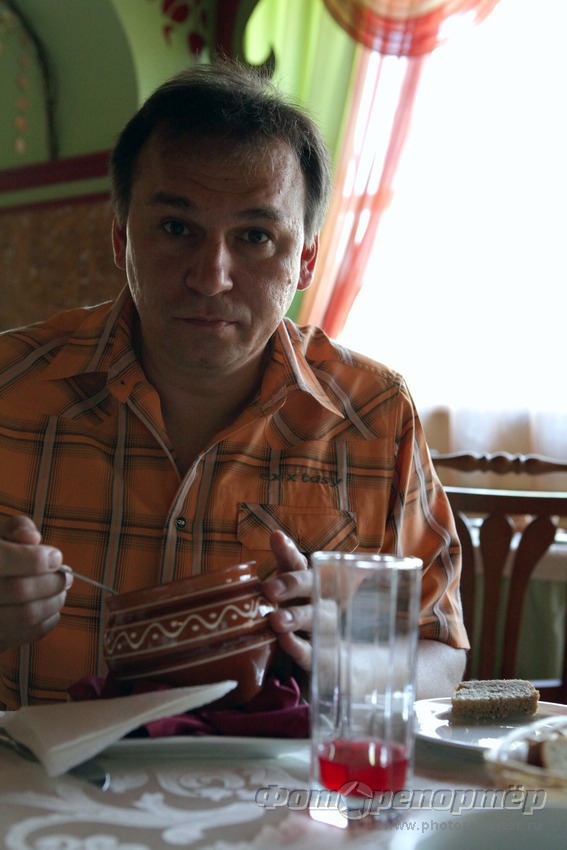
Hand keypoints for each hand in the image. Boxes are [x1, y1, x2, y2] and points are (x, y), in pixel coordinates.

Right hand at [0, 516, 71, 652]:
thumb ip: (15, 528)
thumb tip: (33, 538)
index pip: (4, 559)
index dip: (36, 558)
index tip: (56, 557)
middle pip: (19, 589)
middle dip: (52, 582)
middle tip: (66, 577)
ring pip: (24, 616)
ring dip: (53, 603)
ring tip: (60, 593)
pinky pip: (21, 636)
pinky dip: (45, 623)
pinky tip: (49, 611)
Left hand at [263, 531, 312, 671]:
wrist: (330, 660)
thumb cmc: (303, 616)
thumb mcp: (289, 594)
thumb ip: (284, 566)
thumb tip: (276, 534)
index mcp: (309, 585)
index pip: (299, 563)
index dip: (288, 552)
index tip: (277, 539)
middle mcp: (320, 602)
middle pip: (312, 588)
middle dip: (293, 584)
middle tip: (269, 588)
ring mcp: (324, 630)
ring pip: (315, 619)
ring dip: (296, 617)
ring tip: (275, 620)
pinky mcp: (321, 658)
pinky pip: (312, 652)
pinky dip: (300, 647)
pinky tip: (286, 641)